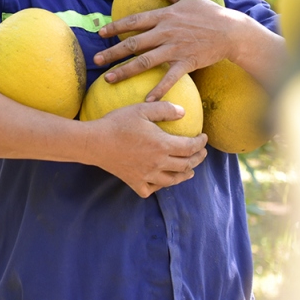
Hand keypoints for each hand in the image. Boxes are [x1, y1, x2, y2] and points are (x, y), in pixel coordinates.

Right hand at [84, 101, 207, 197]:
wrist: (95, 142)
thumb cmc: (118, 123)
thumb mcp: (142, 109)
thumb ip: (165, 109)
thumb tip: (184, 112)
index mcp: (162, 145)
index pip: (190, 148)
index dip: (201, 143)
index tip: (204, 138)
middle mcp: (158, 163)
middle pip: (186, 165)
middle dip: (198, 159)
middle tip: (201, 153)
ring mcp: (146, 176)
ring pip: (172, 181)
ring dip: (184, 175)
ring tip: (189, 171)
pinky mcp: (134, 182)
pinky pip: (151, 190)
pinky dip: (159, 186)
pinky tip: (160, 180)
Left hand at [94, 0, 241, 100]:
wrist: (232, 31)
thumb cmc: (210, 12)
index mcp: (165, 16)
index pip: (134, 21)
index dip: (115, 27)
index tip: (100, 33)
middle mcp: (166, 32)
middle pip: (134, 43)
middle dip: (112, 52)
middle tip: (96, 59)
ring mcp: (175, 48)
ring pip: (145, 61)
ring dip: (125, 71)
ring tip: (109, 79)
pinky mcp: (187, 62)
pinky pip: (169, 78)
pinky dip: (158, 89)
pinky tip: (146, 100)